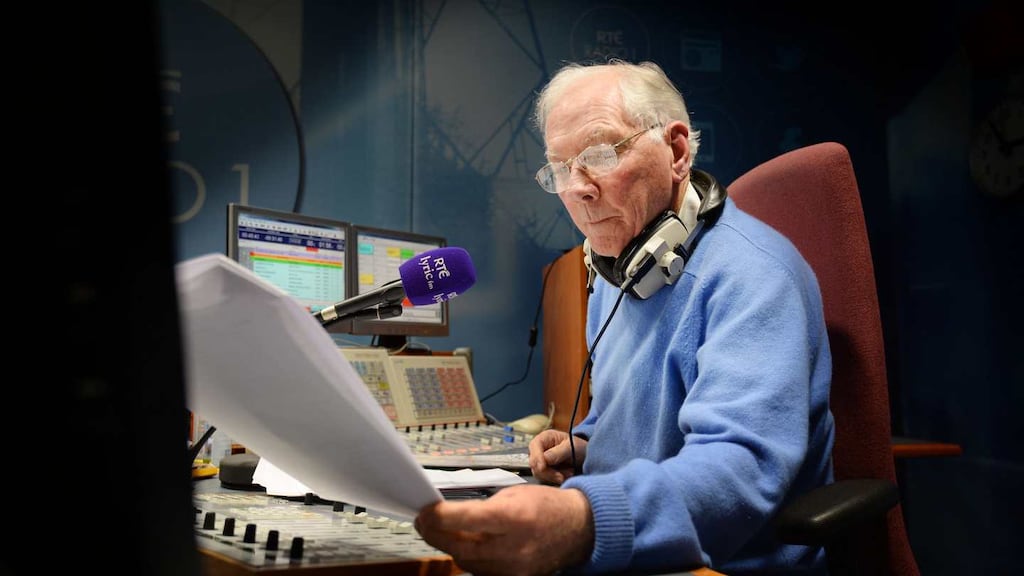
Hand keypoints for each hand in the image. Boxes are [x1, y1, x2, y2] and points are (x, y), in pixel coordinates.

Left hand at [415, 484, 593, 575]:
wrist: (578, 529)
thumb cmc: (546, 506)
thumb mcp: (513, 494)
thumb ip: (481, 507)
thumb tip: (448, 514)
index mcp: (514, 517)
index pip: (465, 519)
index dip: (438, 515)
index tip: (425, 510)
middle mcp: (514, 547)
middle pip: (459, 547)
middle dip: (435, 535)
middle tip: (423, 522)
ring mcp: (514, 569)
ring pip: (467, 563)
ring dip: (450, 547)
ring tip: (443, 531)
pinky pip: (481, 572)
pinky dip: (469, 558)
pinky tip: (465, 545)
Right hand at [528, 429, 587, 484]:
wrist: (585, 456)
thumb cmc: (579, 447)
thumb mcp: (572, 447)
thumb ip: (559, 452)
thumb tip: (545, 458)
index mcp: (545, 437)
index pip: (534, 446)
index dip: (537, 458)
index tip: (543, 467)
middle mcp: (539, 449)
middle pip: (534, 463)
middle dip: (549, 471)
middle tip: (563, 475)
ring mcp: (541, 461)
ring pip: (539, 473)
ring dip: (554, 476)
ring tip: (569, 472)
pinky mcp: (544, 471)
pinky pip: (545, 479)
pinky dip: (556, 479)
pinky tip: (566, 475)